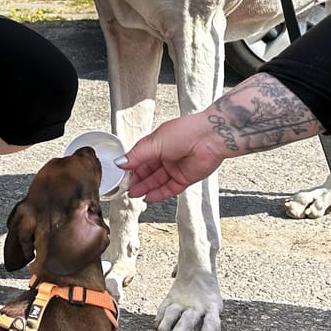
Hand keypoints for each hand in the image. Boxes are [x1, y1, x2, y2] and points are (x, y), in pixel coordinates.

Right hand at [117, 73, 322, 202]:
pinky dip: (158, 193)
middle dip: (136, 180)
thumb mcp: (155, 143)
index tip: (119, 176)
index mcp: (156, 144)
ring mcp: (175, 167)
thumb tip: (120, 163)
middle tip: (124, 188)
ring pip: (156, 181)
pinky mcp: (185, 178)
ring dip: (145, 188)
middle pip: (147, 172)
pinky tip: (148, 198)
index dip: (129, 167)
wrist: (211, 137)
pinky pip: (169, 188)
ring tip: (133, 194)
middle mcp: (165, 156)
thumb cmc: (185, 132)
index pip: (138, 158)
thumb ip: (137, 155)